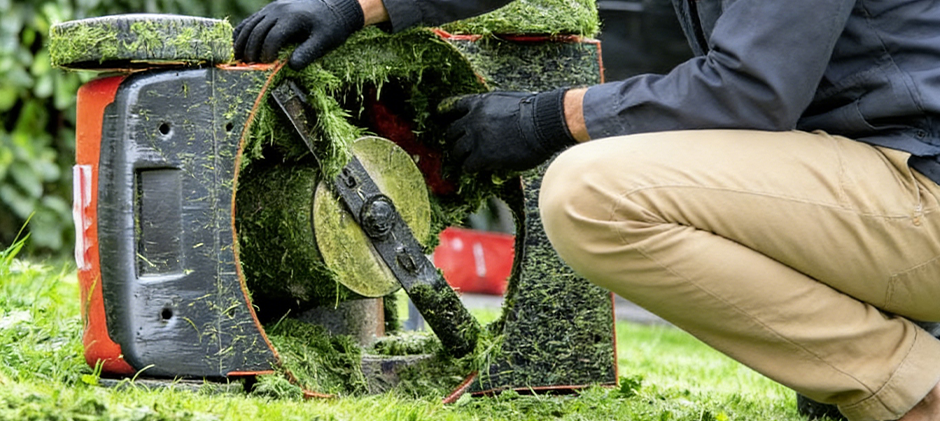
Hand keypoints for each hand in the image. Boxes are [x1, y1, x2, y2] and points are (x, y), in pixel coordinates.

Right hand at [234, 0, 363, 69]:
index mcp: (292, 18)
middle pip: (257, 32)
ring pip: (249, 25)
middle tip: (250, 68)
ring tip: (240, 61)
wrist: (333, 6)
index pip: (273, 37)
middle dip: (252, 51)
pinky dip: (241, 34)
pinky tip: (238, 47)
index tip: (266, 67)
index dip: (267, 54)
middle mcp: (278, 10)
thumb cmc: (330, 26)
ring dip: (242, 43)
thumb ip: (308, 53)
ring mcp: (272, 8)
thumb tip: (292, 66)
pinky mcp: (269, 10)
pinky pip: (250, 21)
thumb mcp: (325, 41)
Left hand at [440, 89, 575, 172]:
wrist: (544, 122)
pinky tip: (476, 169)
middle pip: (451, 131)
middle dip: (453, 139)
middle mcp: (474, 118)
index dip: (446, 113)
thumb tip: (494, 119)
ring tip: (466, 161)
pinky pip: (468, 165)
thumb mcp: (509, 100)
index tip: (441, 117)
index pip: (454, 106)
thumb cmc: (535, 111)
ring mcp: (477, 137)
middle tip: (456, 147)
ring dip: (461, 156)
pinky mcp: (484, 155)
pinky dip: (471, 168)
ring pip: (457, 150)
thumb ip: (495, 108)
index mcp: (480, 102)